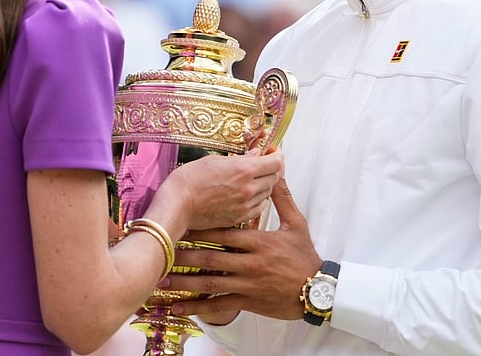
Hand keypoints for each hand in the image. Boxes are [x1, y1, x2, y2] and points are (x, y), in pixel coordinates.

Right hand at [157, 151, 282, 231]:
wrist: (176, 205)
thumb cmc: (189, 181)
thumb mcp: (214, 160)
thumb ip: (240, 158)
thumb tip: (255, 154)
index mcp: (244, 170)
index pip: (276, 161)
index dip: (277, 154)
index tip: (271, 150)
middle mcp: (249, 188)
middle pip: (275, 177)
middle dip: (271, 168)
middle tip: (263, 162)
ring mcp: (245, 205)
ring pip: (268, 193)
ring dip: (264, 184)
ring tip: (251, 178)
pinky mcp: (239, 218)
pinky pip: (258, 208)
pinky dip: (257, 200)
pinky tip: (246, 194)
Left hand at [163, 178, 321, 321]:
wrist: (317, 290)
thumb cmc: (305, 255)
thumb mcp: (297, 223)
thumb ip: (283, 198)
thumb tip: (277, 172)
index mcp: (259, 242)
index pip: (224, 234)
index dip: (201, 231)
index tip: (181, 226)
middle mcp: (250, 263)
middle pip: (212, 258)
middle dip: (185, 255)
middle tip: (163, 251)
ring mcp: (248, 284)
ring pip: (210, 283)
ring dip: (185, 282)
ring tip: (163, 279)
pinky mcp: (248, 302)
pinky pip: (219, 305)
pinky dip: (198, 308)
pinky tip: (179, 308)